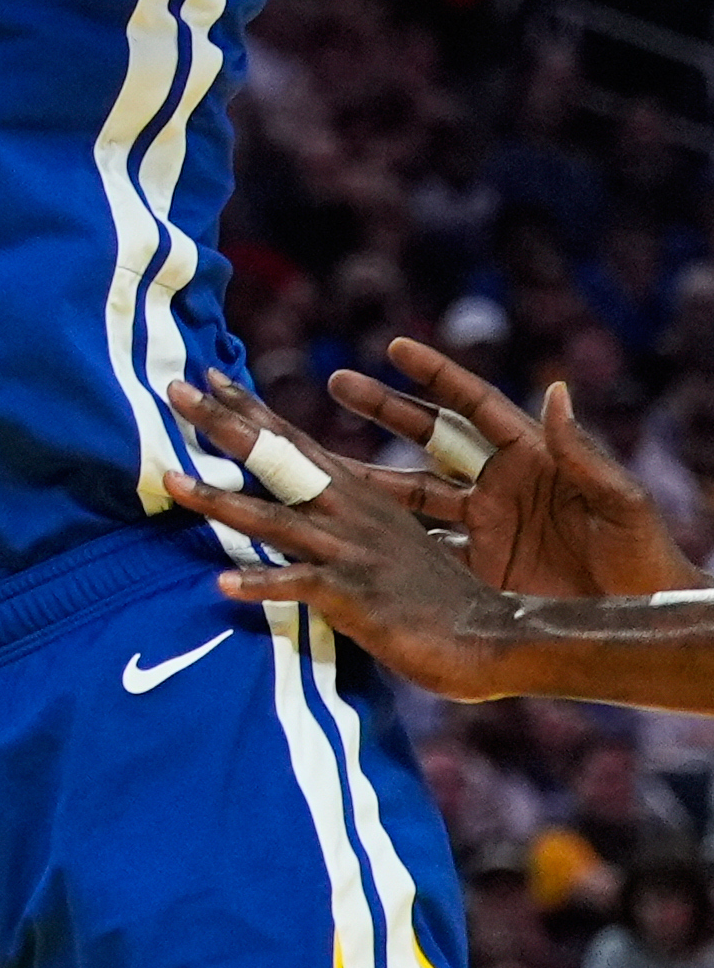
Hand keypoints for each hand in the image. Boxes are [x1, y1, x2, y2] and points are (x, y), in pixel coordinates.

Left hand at [163, 382, 521, 697]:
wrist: (492, 638)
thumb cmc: (433, 595)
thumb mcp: (386, 539)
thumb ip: (343, 516)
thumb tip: (301, 500)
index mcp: (359, 495)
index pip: (296, 441)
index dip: (251, 409)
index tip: (208, 374)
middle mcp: (352, 513)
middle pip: (279, 459)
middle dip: (225, 424)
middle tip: (174, 389)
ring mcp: (353, 552)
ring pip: (273, 518)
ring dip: (218, 499)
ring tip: (169, 479)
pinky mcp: (358, 596)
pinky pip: (300, 586)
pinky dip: (261, 582)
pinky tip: (221, 581)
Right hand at [334, 333, 687, 599]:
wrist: (646, 620)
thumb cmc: (647, 556)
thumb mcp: (621, 502)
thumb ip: (583, 453)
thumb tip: (556, 390)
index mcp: (534, 458)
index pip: (477, 405)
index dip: (437, 374)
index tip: (395, 346)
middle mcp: (502, 484)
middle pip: (431, 437)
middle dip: (385, 408)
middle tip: (337, 382)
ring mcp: (486, 525)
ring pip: (413, 490)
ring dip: (369, 474)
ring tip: (319, 460)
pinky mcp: (478, 566)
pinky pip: (421, 545)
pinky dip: (385, 537)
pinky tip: (347, 528)